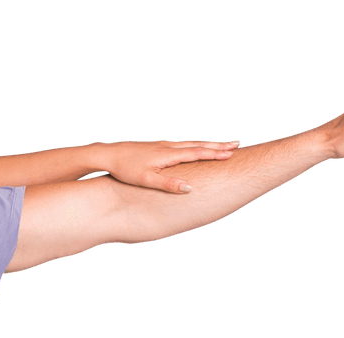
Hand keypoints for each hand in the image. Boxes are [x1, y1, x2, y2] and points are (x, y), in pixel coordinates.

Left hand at [103, 140, 239, 193]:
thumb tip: (190, 188)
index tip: (233, 153)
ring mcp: (162, 145)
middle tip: (236, 144)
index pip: (197, 153)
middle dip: (217, 146)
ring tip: (221, 145)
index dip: (215, 154)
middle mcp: (168, 147)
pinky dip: (194, 146)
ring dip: (207, 144)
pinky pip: (182, 145)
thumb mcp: (146, 180)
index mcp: (168, 154)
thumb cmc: (125, 169)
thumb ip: (168, 184)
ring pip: (190, 143)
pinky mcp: (156, 147)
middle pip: (197, 145)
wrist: (107, 154)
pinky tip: (196, 148)